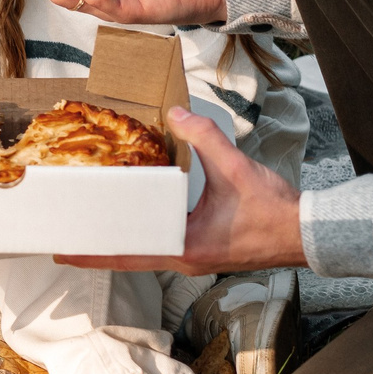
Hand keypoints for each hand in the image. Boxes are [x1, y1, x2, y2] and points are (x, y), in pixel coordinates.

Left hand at [57, 108, 305, 273]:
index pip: (130, 254)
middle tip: (65, 243)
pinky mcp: (205, 250)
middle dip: (99, 251)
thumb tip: (175, 114)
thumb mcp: (235, 168)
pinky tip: (137, 222)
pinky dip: (145, 236)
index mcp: (187, 247)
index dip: (95, 253)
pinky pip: (165, 246)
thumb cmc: (274, 211)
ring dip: (121, 243)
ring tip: (93, 231)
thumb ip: (203, 137)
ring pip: (147, 253)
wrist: (308, 233)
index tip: (64, 252)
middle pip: (131, 258)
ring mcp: (195, 257)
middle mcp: (186, 259)